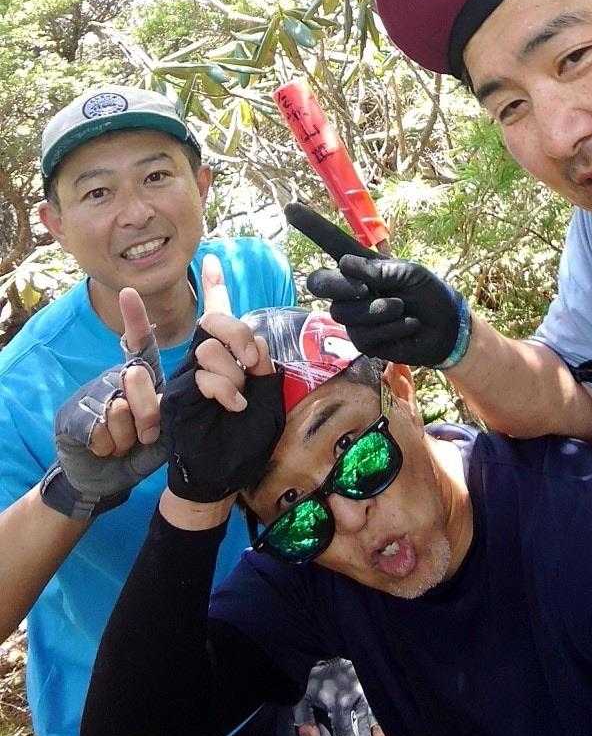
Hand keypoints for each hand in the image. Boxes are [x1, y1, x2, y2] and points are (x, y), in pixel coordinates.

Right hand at [43, 291, 165, 520]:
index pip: (139, 344)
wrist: (105, 479)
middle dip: (149, 417)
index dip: (134, 318)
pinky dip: (108, 448)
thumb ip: (169, 405)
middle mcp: (116, 379)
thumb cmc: (142, 449)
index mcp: (142, 377)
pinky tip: (105, 451)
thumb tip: (152, 382)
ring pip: (119, 410)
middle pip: (139, 382)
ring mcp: (93, 395)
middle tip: (145, 436)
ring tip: (124, 445)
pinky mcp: (73, 416)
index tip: (129, 291)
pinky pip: (100, 430)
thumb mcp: (166, 428)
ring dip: (127, 438)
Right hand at [160, 255, 284, 500]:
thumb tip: (252, 344)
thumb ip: (262, 367)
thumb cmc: (246, 440)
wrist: (223, 474)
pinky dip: (225, 389)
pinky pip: (203, 375)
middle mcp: (205, 361)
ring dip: (234, 373)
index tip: (214, 261)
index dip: (216, 289)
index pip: (220, 317)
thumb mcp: (268, 398)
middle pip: (216, 321)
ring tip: (239, 399)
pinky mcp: (179, 394)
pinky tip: (232, 406)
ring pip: (209, 347)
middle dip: (238, 335)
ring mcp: (189, 376)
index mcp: (228, 358)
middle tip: (252, 363)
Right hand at [285, 203, 470, 369]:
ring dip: (378, 310)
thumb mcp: (410, 273)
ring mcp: (353, 316)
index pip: (330, 242)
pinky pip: (362, 335)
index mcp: (362, 265)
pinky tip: (407, 325)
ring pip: (343, 312)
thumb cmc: (430, 293)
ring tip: (401, 308)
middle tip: (365, 288)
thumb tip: (344, 264)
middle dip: (338, 285)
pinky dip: (390, 328)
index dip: (310, 225)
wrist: (446, 327)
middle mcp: (351, 288)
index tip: (290, 208)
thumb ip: (379, 269)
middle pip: (318, 282)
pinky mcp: (362, 341)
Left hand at [293, 658, 392, 735]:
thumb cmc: (319, 671)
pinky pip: (387, 716)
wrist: (335, 639)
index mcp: (339, 702)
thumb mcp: (303, 693)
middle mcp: (358, 700)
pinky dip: (390, 734)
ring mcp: (372, 694)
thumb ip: (305, 721)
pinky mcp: (379, 689)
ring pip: (380, 729)